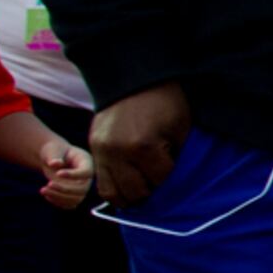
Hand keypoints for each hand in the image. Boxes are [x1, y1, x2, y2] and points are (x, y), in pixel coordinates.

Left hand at [37, 142, 95, 209]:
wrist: (53, 158)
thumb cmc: (54, 151)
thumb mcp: (53, 150)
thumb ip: (54, 156)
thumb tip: (54, 164)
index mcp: (86, 162)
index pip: (86, 172)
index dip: (74, 175)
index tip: (58, 173)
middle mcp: (87, 177)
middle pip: (83, 189)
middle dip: (65, 189)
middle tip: (48, 184)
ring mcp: (82, 187)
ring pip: (77, 199)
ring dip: (59, 197)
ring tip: (43, 190)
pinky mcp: (74, 195)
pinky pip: (70, 204)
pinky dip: (58, 202)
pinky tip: (47, 194)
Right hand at [88, 82, 194, 209]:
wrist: (132, 77)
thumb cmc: (165, 102)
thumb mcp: (180, 129)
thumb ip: (177, 159)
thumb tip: (174, 185)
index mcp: (142, 146)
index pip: (160, 181)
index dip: (172, 180)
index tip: (175, 169)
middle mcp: (117, 152)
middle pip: (135, 192)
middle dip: (152, 190)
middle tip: (161, 180)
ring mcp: (101, 152)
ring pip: (113, 194)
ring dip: (130, 194)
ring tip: (144, 185)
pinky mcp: (93, 148)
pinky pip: (101, 181)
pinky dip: (116, 186)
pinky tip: (130, 180)